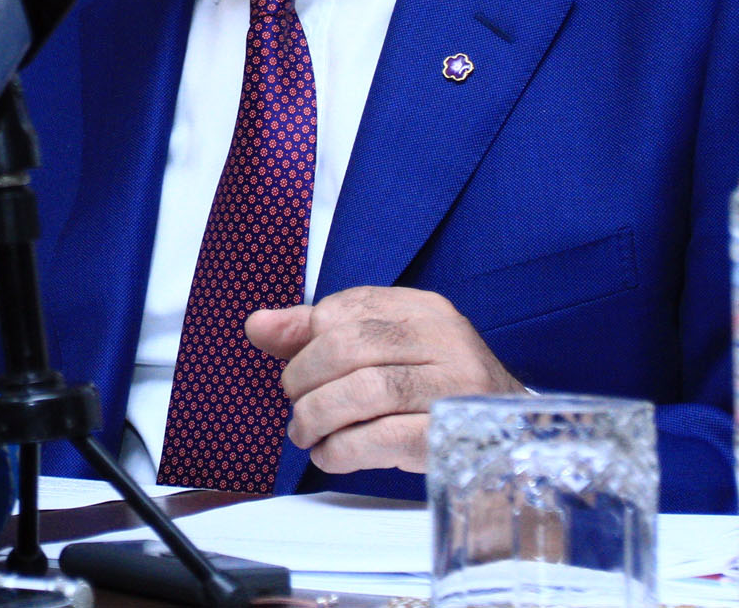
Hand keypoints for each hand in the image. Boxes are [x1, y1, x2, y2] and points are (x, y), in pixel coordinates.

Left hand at [247, 285, 524, 474]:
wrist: (507, 434)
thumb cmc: (429, 387)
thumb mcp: (378, 349)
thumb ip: (314, 333)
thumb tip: (257, 325)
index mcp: (422, 309)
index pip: (345, 309)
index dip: (307, 340)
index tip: (296, 366)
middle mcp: (445, 339)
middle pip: (349, 348)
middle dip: (304, 380)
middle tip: (295, 405)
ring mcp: (455, 386)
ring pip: (366, 391)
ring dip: (318, 416)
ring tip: (305, 433)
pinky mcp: (454, 434)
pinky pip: (385, 437)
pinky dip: (343, 449)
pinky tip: (330, 454)